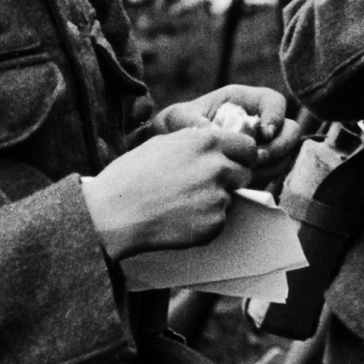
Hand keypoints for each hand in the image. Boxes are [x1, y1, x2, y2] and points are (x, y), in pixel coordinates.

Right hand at [80, 126, 252, 257]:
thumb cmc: (131, 175)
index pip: (248, 146)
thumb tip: (215, 140)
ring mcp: (218, 197)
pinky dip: (204, 221)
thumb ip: (196, 140)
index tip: (234, 162)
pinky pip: (218, 221)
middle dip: (230, 179)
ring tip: (181, 203)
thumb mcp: (163, 143)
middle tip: (202, 186)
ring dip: (214, 201)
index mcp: (206, 142)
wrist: (115, 213)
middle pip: (245, 174)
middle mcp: (218, 168)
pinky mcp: (214, 224)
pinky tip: (179, 218)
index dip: (241, 155)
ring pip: (229, 199)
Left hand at [154, 84, 301, 183]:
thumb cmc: (174, 128)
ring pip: (286, 155)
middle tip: (257, 159)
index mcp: (243, 102)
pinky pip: (275, 173)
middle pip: (291, 131)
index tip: (264, 133)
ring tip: (247, 173)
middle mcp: (258, 123)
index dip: (276, 115)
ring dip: (273, 166)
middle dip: (279, 147)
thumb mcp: (175, 119)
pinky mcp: (259, 168)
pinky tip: (243, 183)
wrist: (168, 156)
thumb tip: (208, 131)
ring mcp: (262, 146)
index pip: (274, 101)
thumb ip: (190, 121)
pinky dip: (265, 179)